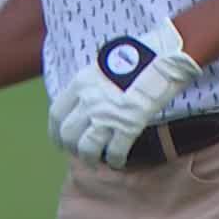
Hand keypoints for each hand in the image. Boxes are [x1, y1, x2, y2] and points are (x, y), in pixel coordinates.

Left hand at [49, 18, 201, 168]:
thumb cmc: (137, 56)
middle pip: (68, 134)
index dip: (55, 132)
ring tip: (96, 161)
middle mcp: (89, 100)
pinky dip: (115, 160)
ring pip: (87, 148)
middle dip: (72, 147)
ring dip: (90, 158)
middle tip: (78, 153)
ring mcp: (107, 114)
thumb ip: (91, 84)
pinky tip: (118, 161)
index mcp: (80, 83)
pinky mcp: (129, 125)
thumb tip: (85, 100)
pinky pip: (115, 151)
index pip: (56, 114)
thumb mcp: (104, 64)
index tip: (59, 140)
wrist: (163, 57)